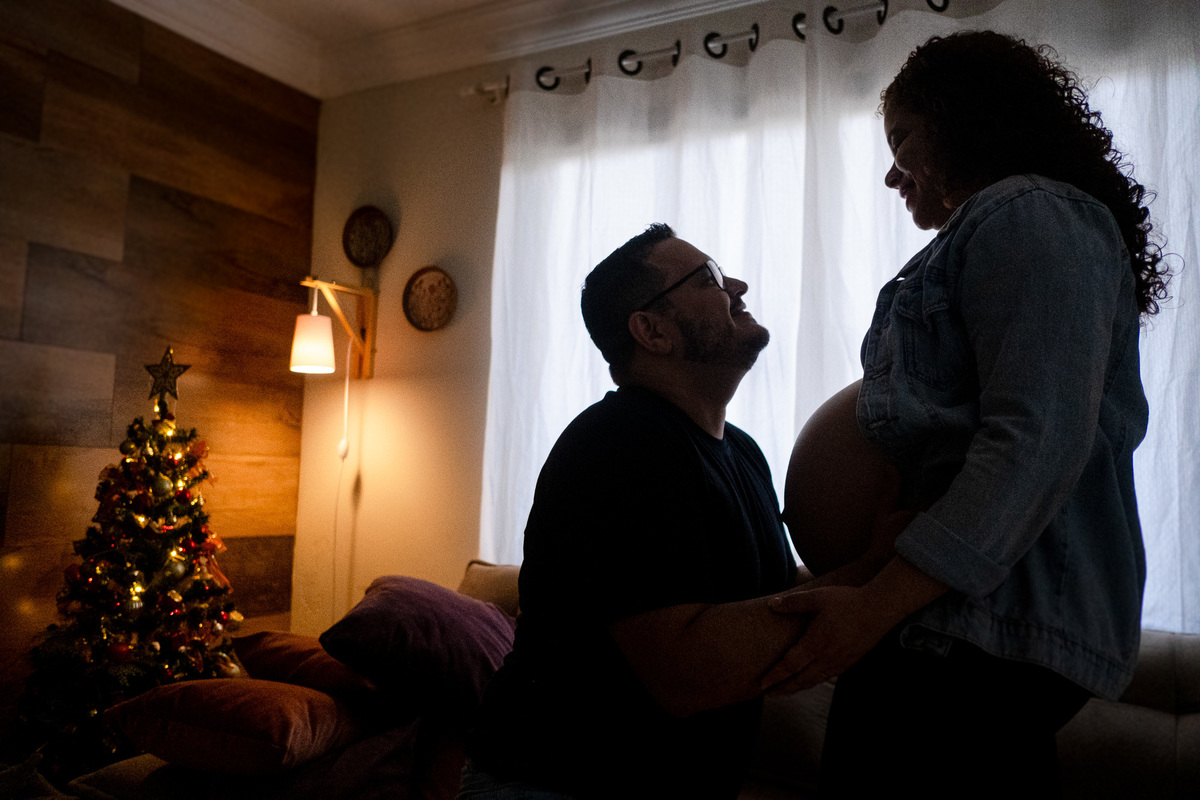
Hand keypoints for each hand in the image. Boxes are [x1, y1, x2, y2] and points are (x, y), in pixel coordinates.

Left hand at [759, 585, 894, 693]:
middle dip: (783, 688)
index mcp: (816, 643)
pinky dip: (813, 681)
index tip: (762, 685)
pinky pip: (826, 676)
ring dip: (797, 687)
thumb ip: (794, 602)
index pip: (790, 666)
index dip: (775, 677)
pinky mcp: (849, 662)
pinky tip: (809, 679)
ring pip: (814, 680)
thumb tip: (772, 605)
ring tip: (784, 690)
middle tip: (768, 694)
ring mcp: (840, 662)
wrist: (880, 609)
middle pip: (800, 680)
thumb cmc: (848, 601)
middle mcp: (827, 658)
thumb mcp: (818, 597)